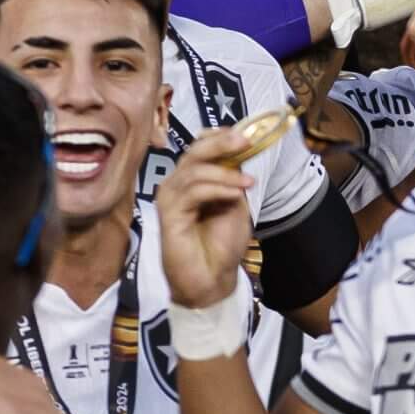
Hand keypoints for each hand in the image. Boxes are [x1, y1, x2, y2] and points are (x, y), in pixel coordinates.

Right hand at [154, 127, 260, 307]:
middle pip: (194, 150)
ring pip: (195, 169)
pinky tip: (234, 196)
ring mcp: (170, 197)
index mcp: (192, 178)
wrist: (213, 278)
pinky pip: (193, 191)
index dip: (220, 136)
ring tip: (247, 185)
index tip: (246, 135)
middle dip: (222, 143)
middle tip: (245, 142)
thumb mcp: (235, 201)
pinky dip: (218, 189)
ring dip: (226, 174)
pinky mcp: (168, 213)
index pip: (200, 145)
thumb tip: (240, 147)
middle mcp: (177, 183)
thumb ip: (233, 175)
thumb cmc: (222, 242)